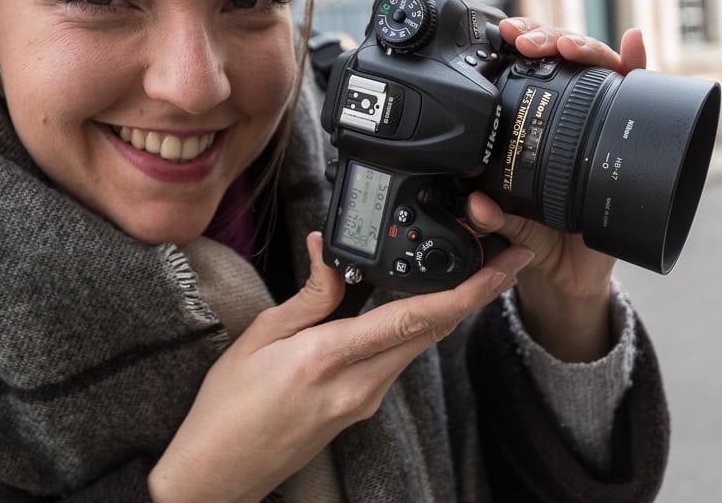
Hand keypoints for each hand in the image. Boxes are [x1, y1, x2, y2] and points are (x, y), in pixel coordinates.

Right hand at [148, 233, 533, 502]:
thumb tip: (330, 251)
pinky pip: (397, 359)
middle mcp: (359, 385)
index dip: (465, 290)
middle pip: (431, 331)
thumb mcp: (260, 336)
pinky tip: (411, 305)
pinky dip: (412, 327)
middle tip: (502, 258)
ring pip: (418, 345)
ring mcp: (364, 402)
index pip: (413, 317)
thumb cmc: (228, 408)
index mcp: (330, 358)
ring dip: (446, 309)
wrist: (220, 471)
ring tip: (466, 271)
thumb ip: (308, 296)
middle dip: (474, 293)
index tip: (498, 266)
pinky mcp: (360, 409)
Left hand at [463, 19, 648, 361]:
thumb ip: (493, 216)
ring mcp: (603, 122)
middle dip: (546, 39)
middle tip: (529, 42)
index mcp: (533, 126)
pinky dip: (639, 65)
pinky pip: (642, 98)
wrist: (572, 273)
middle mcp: (569, 117)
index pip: (530, 71)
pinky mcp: (634, 138)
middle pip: (563, 59)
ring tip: (567, 47)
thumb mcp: (510, 225)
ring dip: (584, 47)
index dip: (520, 45)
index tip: (507, 37)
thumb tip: (476, 203)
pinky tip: (634, 43)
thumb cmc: (538, 237)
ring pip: (599, 67)